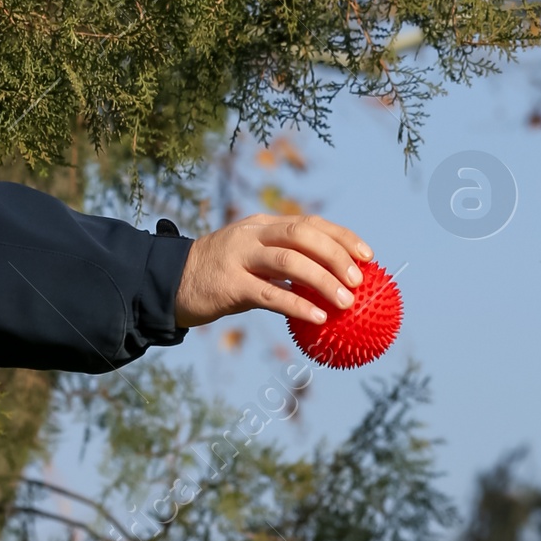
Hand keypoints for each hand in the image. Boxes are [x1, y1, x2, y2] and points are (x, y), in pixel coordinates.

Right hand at [173, 212, 373, 330]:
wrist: (171, 282)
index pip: (309, 222)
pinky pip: (269, 294)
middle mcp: (253, 234)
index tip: (369, 256)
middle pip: (302, 235)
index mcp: (263, 225)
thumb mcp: (253, 262)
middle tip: (360, 281)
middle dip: (337, 255)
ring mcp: (239, 257)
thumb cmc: (221, 277)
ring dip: (323, 280)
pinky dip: (297, 304)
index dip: (342, 236)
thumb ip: (285, 266)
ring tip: (348, 302)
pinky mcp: (230, 284)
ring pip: (289, 261)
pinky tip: (318, 318)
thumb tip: (329, 284)